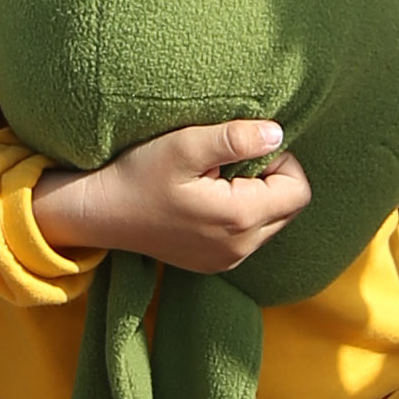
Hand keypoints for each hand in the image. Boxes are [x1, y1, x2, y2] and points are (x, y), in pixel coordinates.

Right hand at [33, 120, 312, 273]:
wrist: (99, 212)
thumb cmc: (138, 174)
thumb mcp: (183, 145)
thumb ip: (235, 138)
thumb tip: (278, 134)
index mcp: (238, 218)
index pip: (298, 190)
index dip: (281, 160)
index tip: (245, 146)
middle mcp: (240, 248)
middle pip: (289, 208)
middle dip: (271, 178)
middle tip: (231, 159)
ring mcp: (227, 261)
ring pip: (271, 223)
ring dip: (256, 196)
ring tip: (216, 177)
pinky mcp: (214, 264)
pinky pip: (249, 236)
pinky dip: (240, 214)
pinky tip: (207, 197)